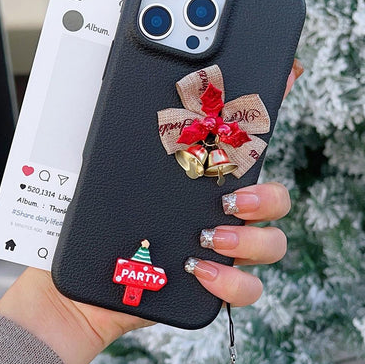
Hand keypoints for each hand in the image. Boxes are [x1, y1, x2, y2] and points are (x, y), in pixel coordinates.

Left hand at [0, 62, 301, 363]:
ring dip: (252, 238)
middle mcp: (216, 213)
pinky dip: (231, 282)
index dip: (272, 107)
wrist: (76, 289)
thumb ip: (115, 135)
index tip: (288, 74)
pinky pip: (246, 289)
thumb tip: (123, 86)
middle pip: (273, 196)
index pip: (242, 143)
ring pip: (272, 242)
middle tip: (230, 197)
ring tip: (211, 236)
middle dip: (266, 194)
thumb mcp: (96, 174)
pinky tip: (198, 270)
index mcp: (196, 177)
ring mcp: (218, 251)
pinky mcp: (210, 286)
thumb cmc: (86, 228)